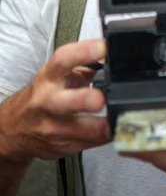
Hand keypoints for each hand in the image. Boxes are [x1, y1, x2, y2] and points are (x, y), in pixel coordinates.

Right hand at [0, 39, 110, 162]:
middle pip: (66, 102)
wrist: (16, 127)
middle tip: (101, 98)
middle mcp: (48, 102)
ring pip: (81, 131)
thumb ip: (84, 65)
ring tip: (119, 119)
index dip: (84, 52)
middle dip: (85, 100)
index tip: (103, 48)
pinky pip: (91, 143)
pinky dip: (105, 136)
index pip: (64, 60)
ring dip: (103, 126)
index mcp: (49, 77)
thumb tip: (110, 59)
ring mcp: (54, 128)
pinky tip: (114, 129)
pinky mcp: (63, 147)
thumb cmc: (43, 95)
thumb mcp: (58, 74)